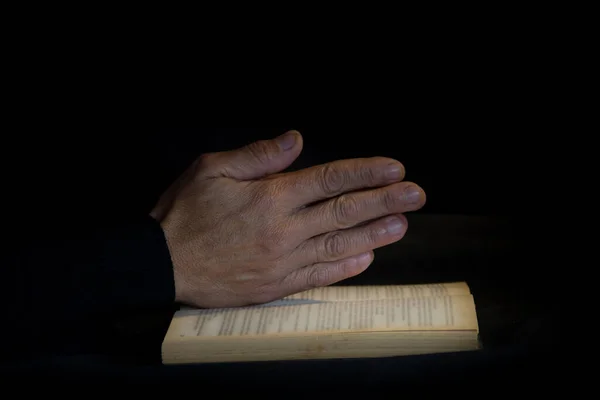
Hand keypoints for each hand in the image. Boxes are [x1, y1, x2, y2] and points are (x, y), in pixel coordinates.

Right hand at [151, 131, 425, 307]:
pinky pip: (319, 276)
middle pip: (344, 212)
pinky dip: (346, 267)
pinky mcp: (277, 285)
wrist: (163, 264)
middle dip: (384, 201)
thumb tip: (296, 139)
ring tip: (403, 224)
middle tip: (417, 195)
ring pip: (339, 246)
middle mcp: (285, 230)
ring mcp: (283, 262)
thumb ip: (258, 156)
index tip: (395, 168)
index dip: (365, 172)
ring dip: (375, 234)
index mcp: (271, 197)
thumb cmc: (185, 213)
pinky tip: (368, 258)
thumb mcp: (212, 169)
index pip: (329, 180)